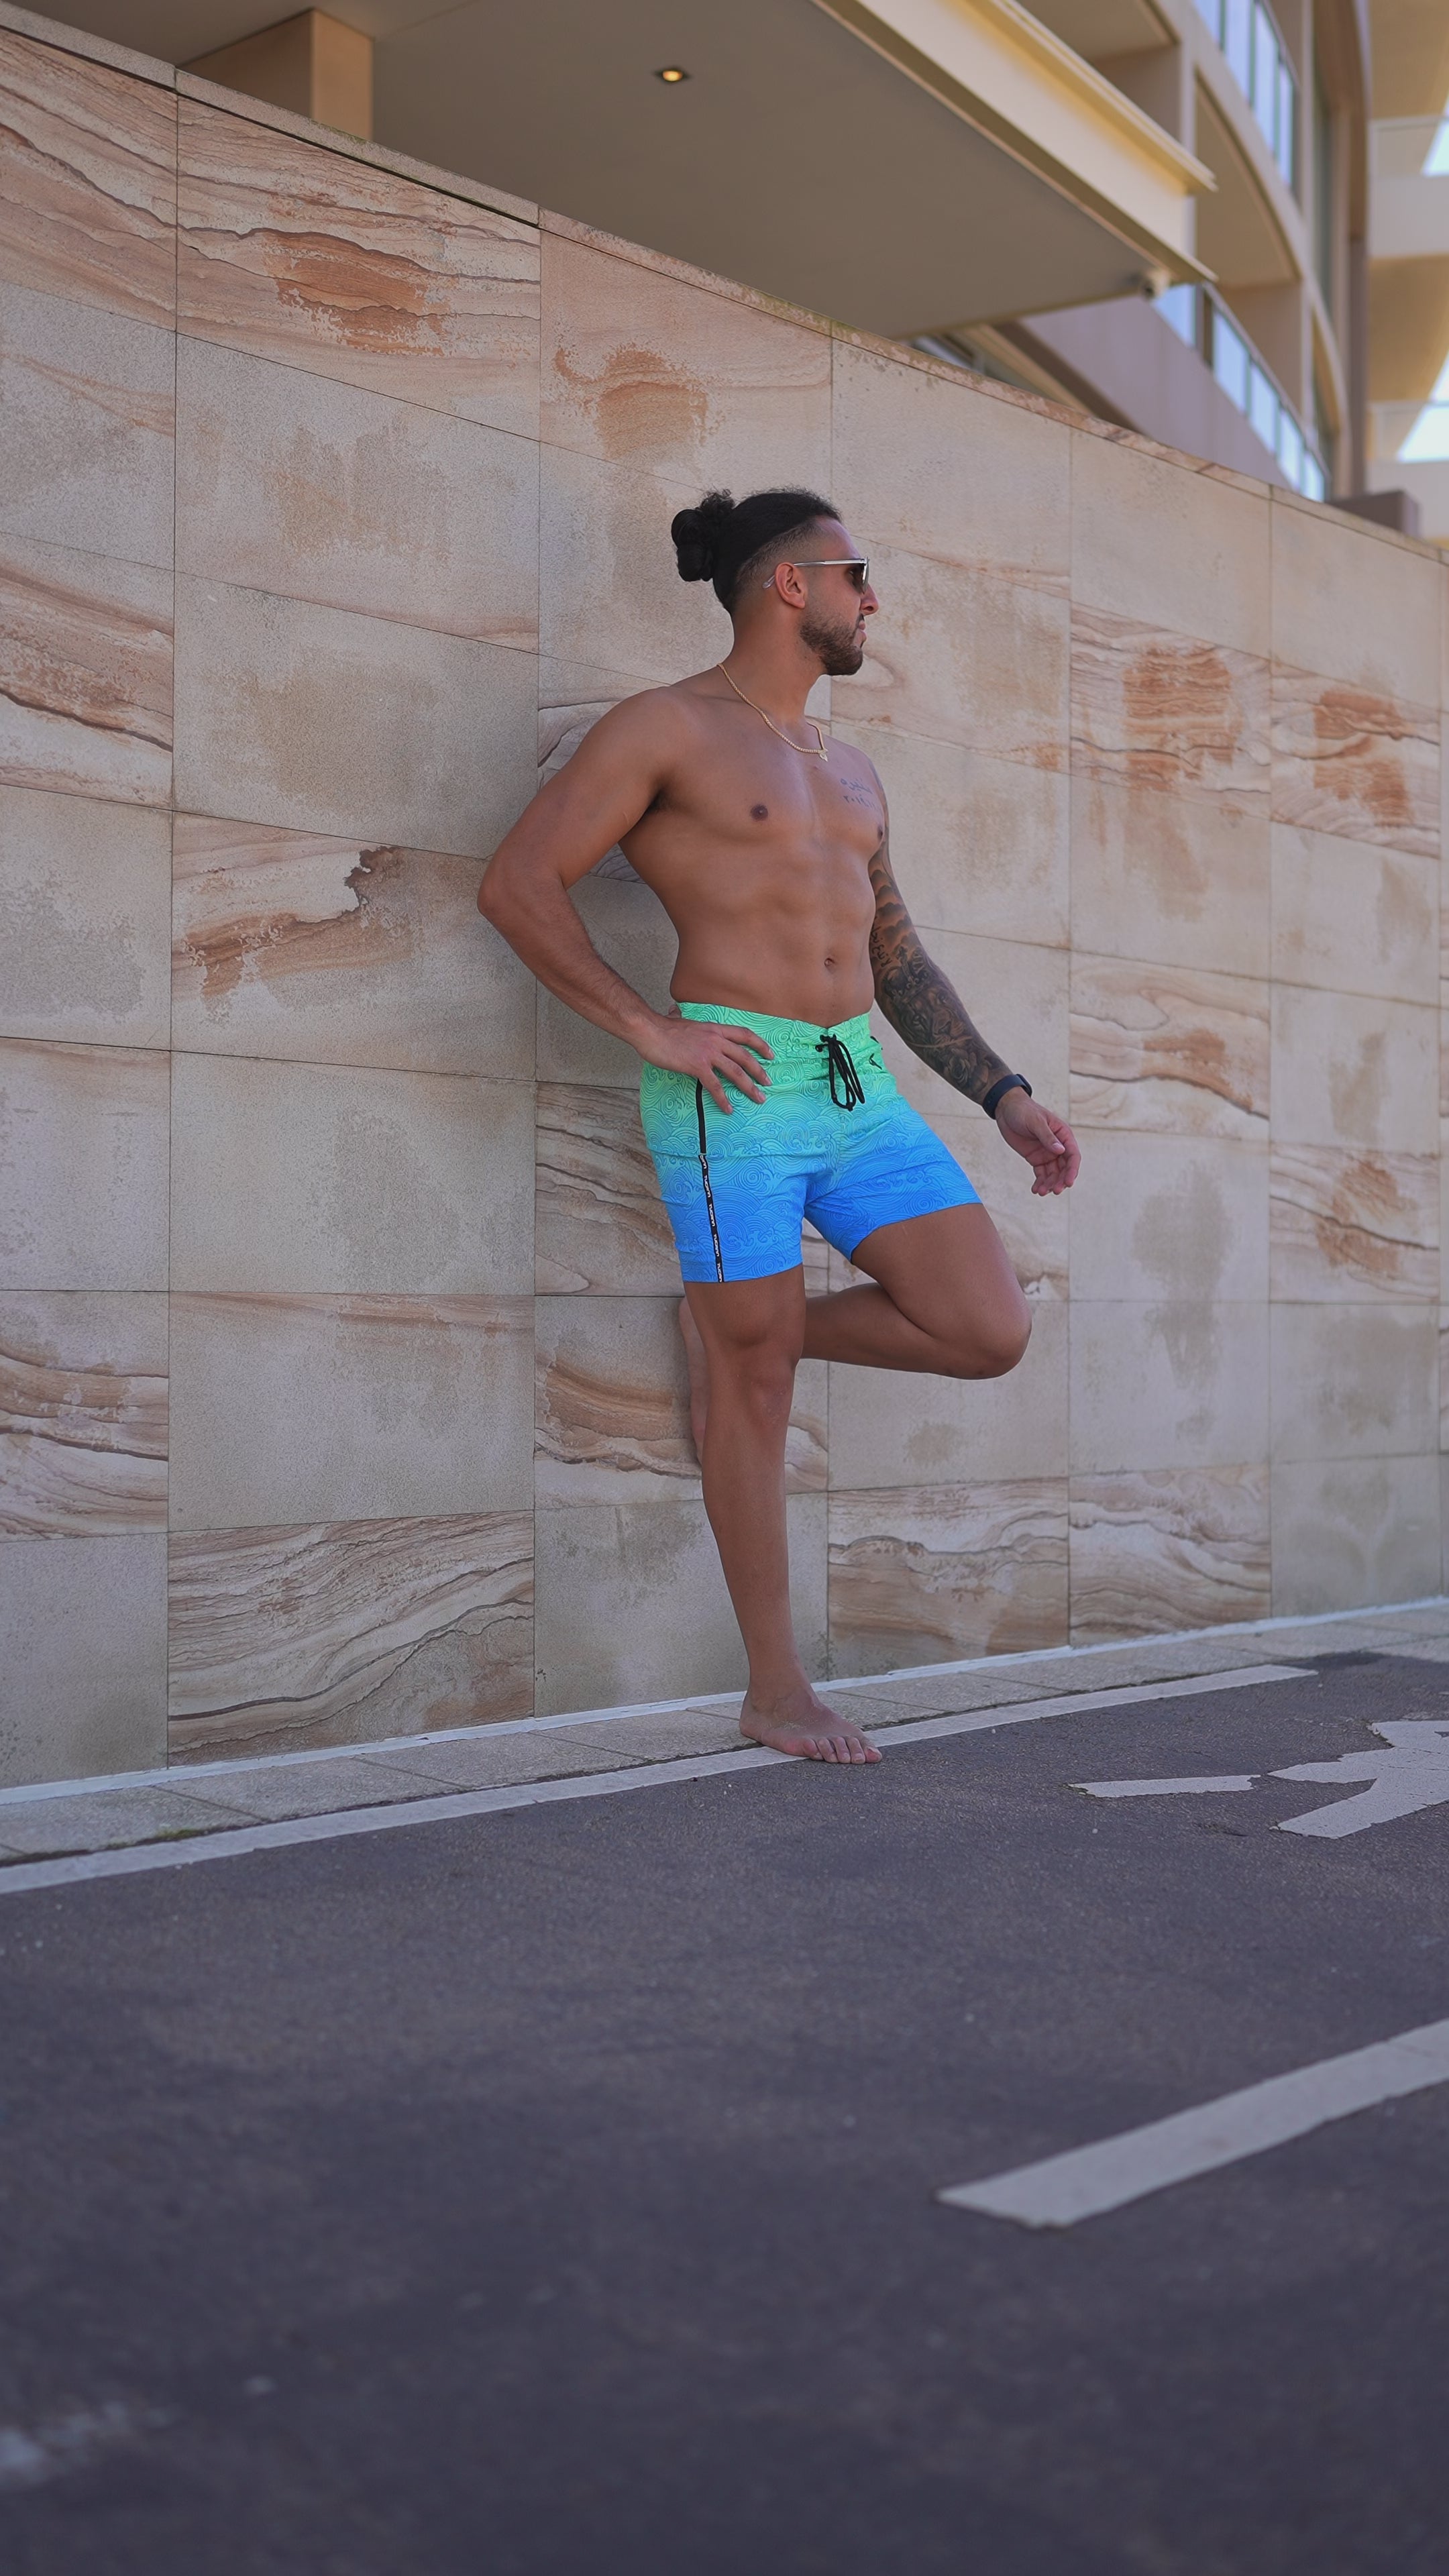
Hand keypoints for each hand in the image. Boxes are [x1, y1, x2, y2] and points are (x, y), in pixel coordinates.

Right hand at [640, 1010, 772, 1112]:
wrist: (650, 1031)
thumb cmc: (663, 1028)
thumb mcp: (684, 1022)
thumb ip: (689, 1023)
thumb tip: (676, 1013)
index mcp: (715, 1029)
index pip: (745, 1035)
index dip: (760, 1045)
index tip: (771, 1055)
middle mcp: (716, 1040)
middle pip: (745, 1056)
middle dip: (759, 1071)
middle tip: (768, 1083)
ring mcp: (708, 1053)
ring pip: (735, 1072)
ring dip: (749, 1087)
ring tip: (758, 1098)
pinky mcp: (697, 1066)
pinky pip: (715, 1086)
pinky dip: (723, 1099)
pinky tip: (728, 1108)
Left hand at [996, 1088, 1078, 1194]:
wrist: (1007, 1109)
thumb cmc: (1024, 1111)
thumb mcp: (1035, 1122)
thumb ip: (1047, 1137)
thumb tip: (1061, 1151)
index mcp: (1063, 1134)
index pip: (1072, 1155)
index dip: (1072, 1170)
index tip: (1069, 1182)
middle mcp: (1058, 1146)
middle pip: (1064, 1167)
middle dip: (1060, 1180)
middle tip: (1054, 1191)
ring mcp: (1047, 1153)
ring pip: (1053, 1173)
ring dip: (1049, 1184)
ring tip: (1041, 1192)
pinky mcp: (1036, 1158)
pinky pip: (1041, 1173)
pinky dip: (1039, 1182)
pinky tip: (1036, 1190)